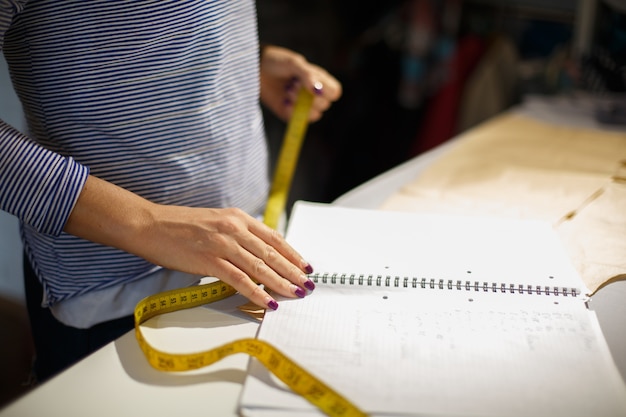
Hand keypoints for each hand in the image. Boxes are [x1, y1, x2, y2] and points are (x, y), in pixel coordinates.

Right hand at [64, 176, 315, 309]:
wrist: (150, 225)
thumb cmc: (180, 226)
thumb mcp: (216, 221)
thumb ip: (237, 234)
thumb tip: (258, 254)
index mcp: (238, 218)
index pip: (274, 238)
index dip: (293, 254)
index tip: (306, 266)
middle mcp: (235, 229)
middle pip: (272, 254)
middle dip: (293, 272)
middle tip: (308, 285)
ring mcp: (223, 244)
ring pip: (261, 268)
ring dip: (282, 283)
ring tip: (296, 294)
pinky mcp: (210, 261)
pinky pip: (240, 280)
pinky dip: (257, 293)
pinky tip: (269, 303)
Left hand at [260, 45, 341, 121]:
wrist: (255, 69)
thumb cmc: (276, 61)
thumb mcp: (293, 63)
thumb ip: (308, 75)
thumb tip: (318, 90)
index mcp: (319, 79)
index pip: (334, 92)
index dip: (327, 92)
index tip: (312, 85)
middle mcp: (313, 94)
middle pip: (325, 105)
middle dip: (308, 95)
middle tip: (293, 84)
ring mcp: (302, 105)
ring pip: (314, 115)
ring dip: (300, 104)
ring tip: (287, 91)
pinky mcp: (290, 114)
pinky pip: (298, 120)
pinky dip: (291, 112)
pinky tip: (283, 101)